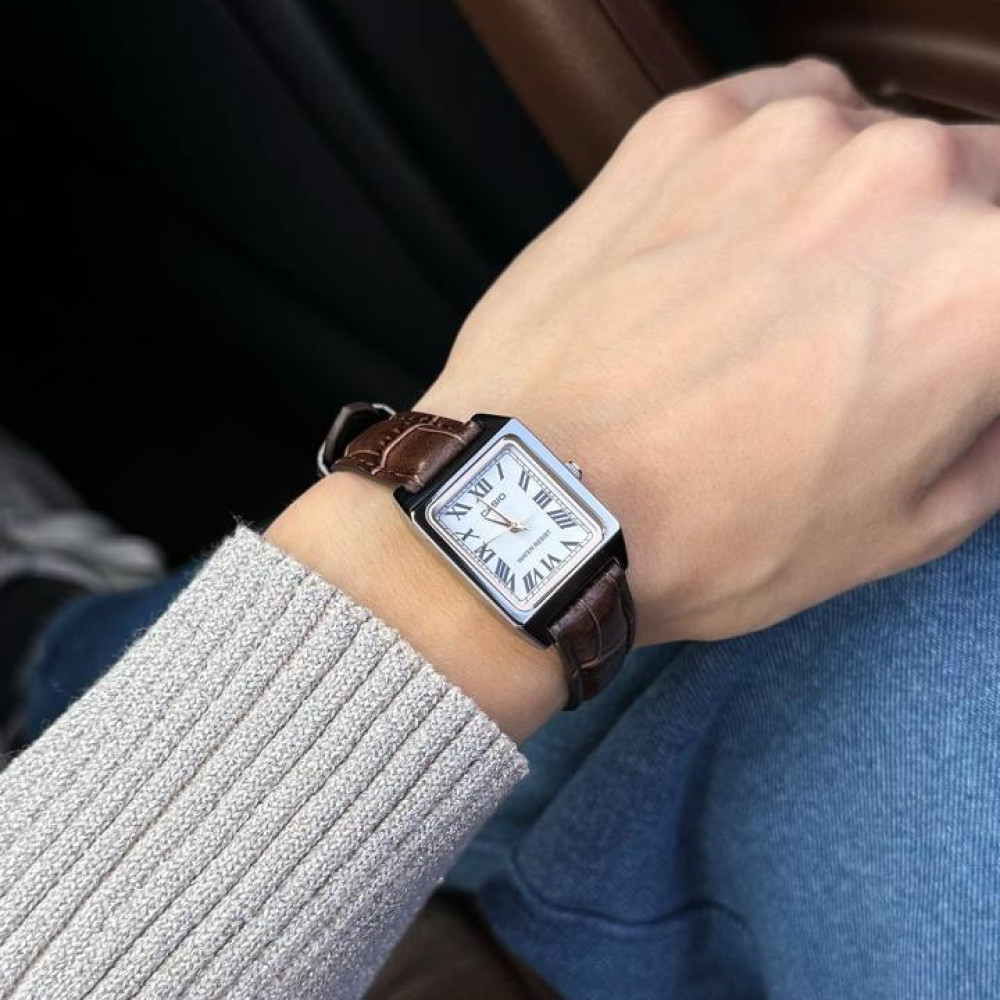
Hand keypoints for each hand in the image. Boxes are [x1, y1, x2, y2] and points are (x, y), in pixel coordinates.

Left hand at [418, 59, 999, 644]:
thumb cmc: (716, 532)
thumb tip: (998, 392)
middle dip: (941, 256)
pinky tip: (733, 238)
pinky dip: (778, 165)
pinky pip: (778, 111)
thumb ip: (998, 440)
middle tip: (867, 332)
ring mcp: (789, 134)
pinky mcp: (688, 124)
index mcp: (985, 282)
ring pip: (876, 142)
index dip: (983, 324)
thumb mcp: (905, 526)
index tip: (949, 356)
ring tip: (780, 296)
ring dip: (857, 207)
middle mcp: (907, 175)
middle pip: (975, 186)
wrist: (542, 499)